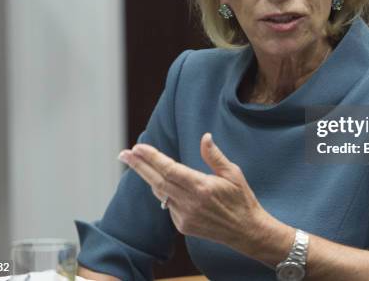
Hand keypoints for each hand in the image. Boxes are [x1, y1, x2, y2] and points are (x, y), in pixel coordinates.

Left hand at [118, 133, 268, 250]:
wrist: (245, 231)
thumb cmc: (241, 199)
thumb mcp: (233, 174)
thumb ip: (215, 156)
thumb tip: (205, 137)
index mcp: (202, 187)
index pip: (169, 169)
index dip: (152, 158)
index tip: (138, 148)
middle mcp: (190, 202)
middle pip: (157, 180)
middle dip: (138, 166)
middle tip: (123, 153)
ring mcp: (185, 216)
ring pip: (160, 192)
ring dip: (148, 177)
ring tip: (135, 162)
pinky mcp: (183, 226)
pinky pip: (168, 205)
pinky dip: (164, 192)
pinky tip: (161, 182)